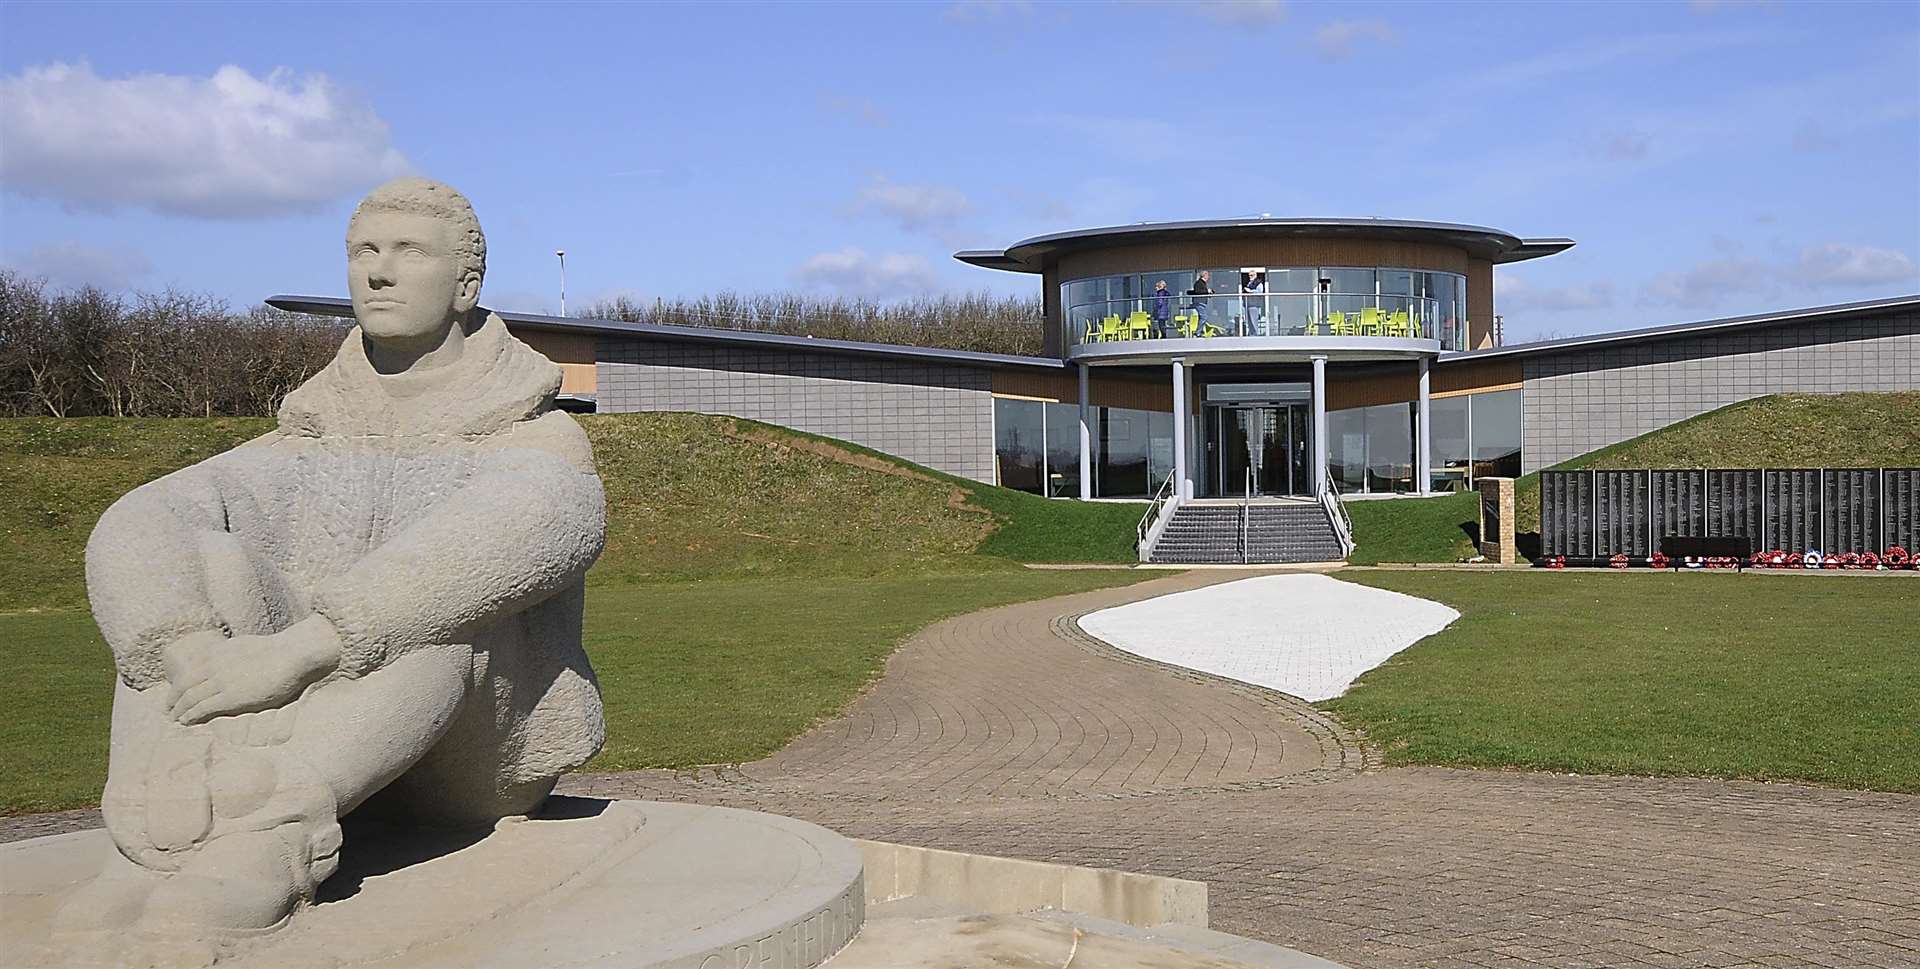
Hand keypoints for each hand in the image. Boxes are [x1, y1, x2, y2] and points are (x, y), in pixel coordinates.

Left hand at [163, 616, 341, 723]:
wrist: (292, 654)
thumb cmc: (278, 652)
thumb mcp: (246, 647)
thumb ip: (232, 656)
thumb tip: (230, 662)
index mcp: (218, 652)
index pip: (188, 670)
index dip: (177, 684)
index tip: (173, 694)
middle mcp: (214, 666)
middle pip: (184, 684)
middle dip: (172, 699)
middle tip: (167, 711)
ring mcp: (221, 681)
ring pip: (189, 697)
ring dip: (179, 710)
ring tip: (175, 719)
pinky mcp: (230, 697)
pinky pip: (202, 708)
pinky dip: (190, 715)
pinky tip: (185, 721)